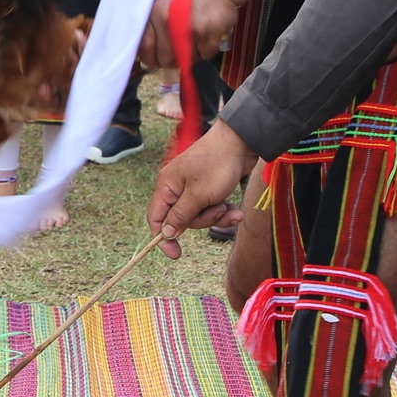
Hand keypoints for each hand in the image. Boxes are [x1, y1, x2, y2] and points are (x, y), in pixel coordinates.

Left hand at [138, 0, 244, 68]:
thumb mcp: (164, 6)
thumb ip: (153, 27)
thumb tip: (145, 56)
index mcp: (154, 13)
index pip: (145, 47)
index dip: (151, 58)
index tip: (158, 59)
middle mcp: (167, 21)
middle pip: (165, 59)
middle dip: (174, 59)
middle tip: (182, 50)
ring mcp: (187, 28)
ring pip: (185, 60)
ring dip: (192, 54)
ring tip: (196, 38)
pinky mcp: (206, 34)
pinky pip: (204, 55)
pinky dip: (207, 49)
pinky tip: (208, 36)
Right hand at [148, 120, 258, 258]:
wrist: (240, 142)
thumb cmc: (217, 165)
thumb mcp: (198, 196)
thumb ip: (180, 216)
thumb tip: (164, 234)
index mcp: (167, 186)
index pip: (156, 217)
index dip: (163, 237)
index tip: (176, 254)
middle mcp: (177, 187)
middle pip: (182, 219)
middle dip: (203, 220)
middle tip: (218, 210)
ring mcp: (193, 187)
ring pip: (199, 215)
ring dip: (217, 216)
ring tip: (231, 208)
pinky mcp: (208, 188)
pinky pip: (211, 207)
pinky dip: (223, 210)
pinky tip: (236, 208)